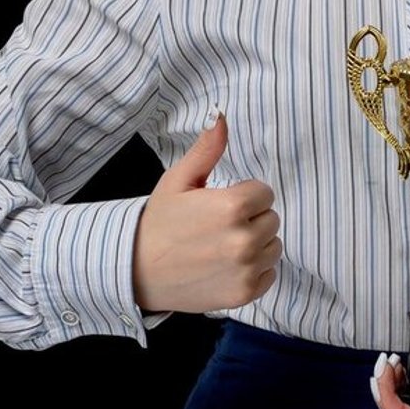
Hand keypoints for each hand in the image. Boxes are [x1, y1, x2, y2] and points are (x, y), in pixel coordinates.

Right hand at [132, 114, 281, 313]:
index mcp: (230, 207)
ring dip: (255, 244)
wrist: (136, 269)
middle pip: (271, 219)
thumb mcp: (178, 180)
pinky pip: (269, 274)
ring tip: (222, 245)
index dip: (243, 195)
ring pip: (273, 246)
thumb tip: (220, 115)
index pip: (264, 193)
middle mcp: (243, 240)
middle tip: (218, 225)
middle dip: (250, 218)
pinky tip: (226, 266)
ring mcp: (246, 270)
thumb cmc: (159, 222)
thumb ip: (207, 149)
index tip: (220, 204)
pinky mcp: (245, 293)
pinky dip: (254, 270)